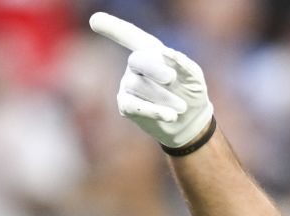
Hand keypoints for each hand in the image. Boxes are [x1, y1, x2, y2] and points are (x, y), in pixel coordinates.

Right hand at [89, 12, 213, 148]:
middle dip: (154, 68)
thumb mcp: (194, 77)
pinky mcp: (126, 105)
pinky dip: (153, 110)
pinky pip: (133, 105)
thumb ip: (184, 64)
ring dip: (163, 97)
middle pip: (137, 61)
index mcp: (150, 51)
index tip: (95, 20)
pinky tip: (170, 116)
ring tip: (182, 107)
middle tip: (171, 79)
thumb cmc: (190, 92)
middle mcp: (136, 65)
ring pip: (138, 86)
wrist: (190, 121)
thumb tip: (167, 53)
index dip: (113, 27)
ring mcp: (128, 84)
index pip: (130, 36)